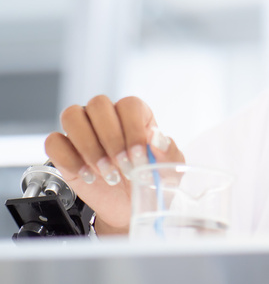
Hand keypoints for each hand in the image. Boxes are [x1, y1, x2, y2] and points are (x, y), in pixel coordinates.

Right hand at [44, 95, 184, 234]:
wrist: (130, 207)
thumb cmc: (150, 182)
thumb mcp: (169, 170)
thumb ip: (168, 152)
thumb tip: (156, 137)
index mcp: (135, 115)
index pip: (128, 105)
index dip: (133, 129)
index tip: (138, 155)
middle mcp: (107, 117)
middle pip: (98, 104)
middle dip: (111, 138)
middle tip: (123, 166)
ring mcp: (83, 131)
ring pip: (72, 115)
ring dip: (89, 146)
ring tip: (106, 172)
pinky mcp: (64, 151)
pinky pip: (54, 142)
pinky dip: (69, 159)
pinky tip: (88, 175)